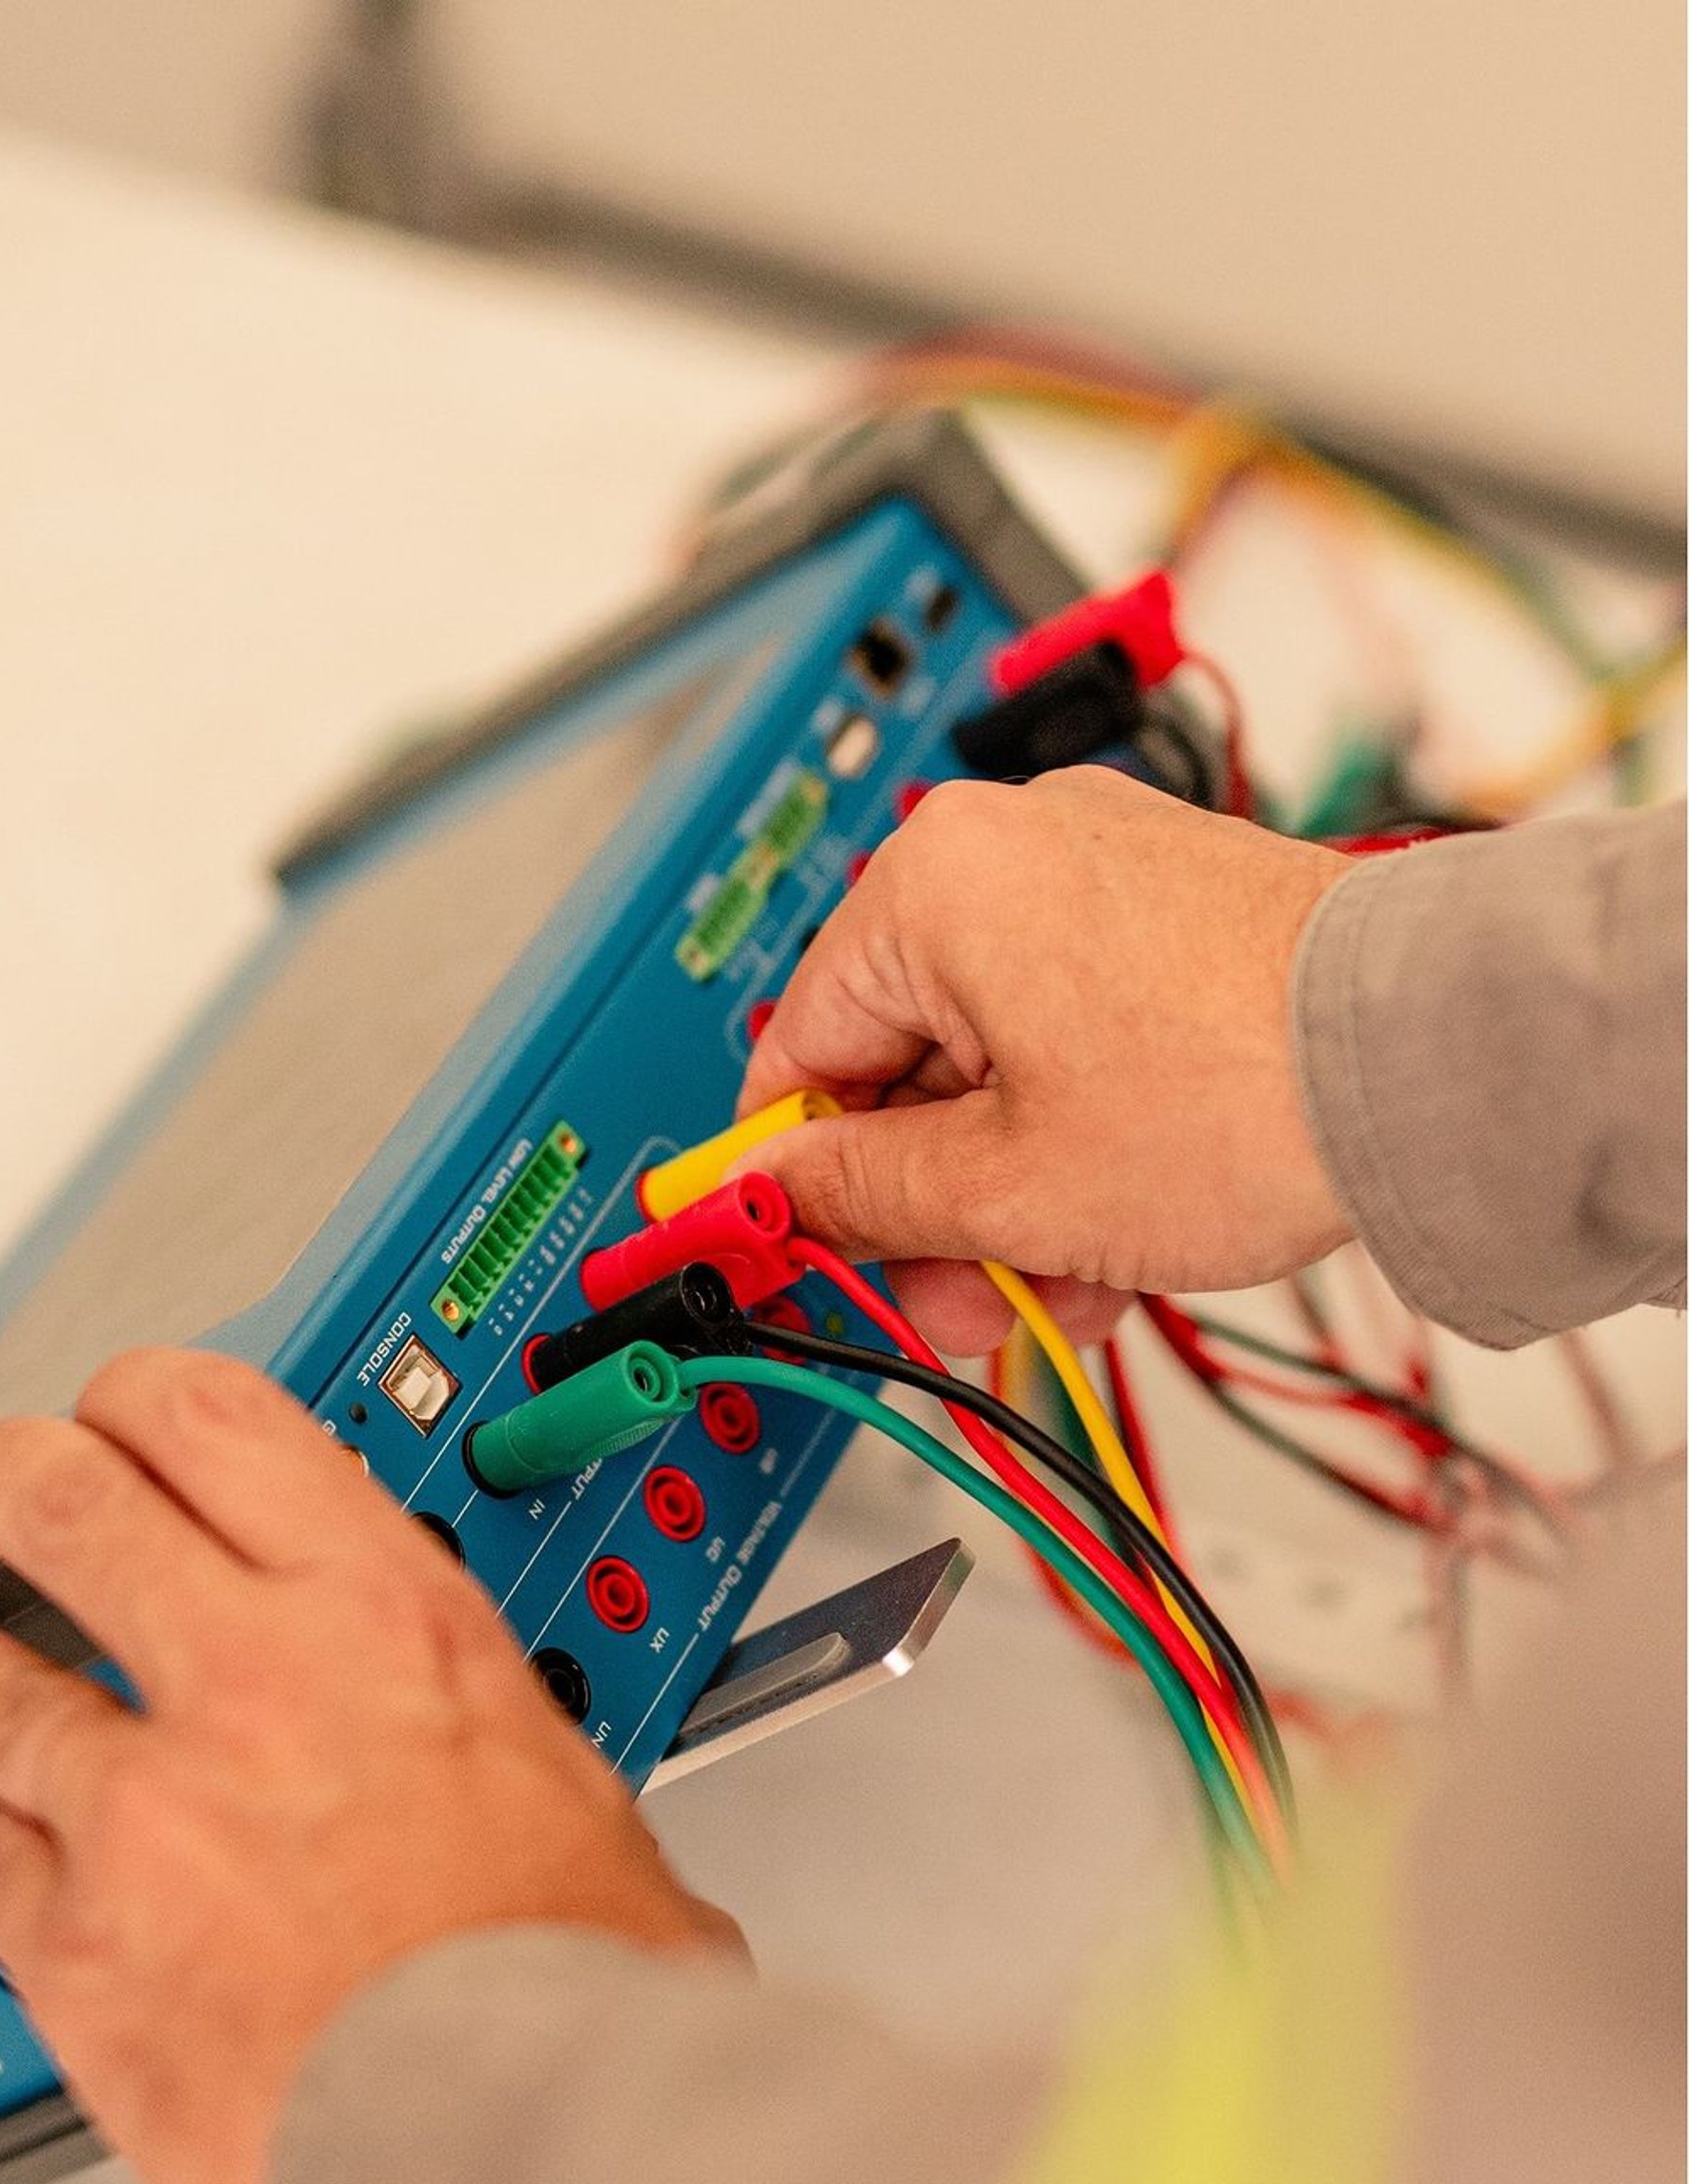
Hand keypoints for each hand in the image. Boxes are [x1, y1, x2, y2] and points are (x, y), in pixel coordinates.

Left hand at [0, 1351, 735, 2183]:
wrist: (525, 2141)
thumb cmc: (572, 1973)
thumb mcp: (558, 1763)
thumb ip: (467, 1706)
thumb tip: (477, 1727)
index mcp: (386, 1611)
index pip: (217, 1420)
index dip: (145, 1395)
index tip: (129, 1410)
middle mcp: (255, 1679)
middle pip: (69, 1502)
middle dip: (26, 1478)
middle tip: (19, 1483)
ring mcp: (148, 1811)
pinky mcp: (78, 1949)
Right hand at [739, 768, 1354, 1353]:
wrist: (1440, 1061)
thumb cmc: (1245, 1088)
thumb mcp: (1008, 1187)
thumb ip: (861, 1197)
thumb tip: (777, 1197)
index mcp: (932, 884)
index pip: (797, 1047)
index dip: (793, 1172)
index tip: (788, 1242)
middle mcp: (1007, 851)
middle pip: (904, 1062)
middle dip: (930, 1205)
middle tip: (951, 1299)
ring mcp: (1098, 873)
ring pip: (997, 1063)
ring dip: (1011, 1191)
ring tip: (1061, 1282)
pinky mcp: (1172, 909)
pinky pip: (1075, 1034)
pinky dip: (1079, 1132)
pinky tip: (1113, 1228)